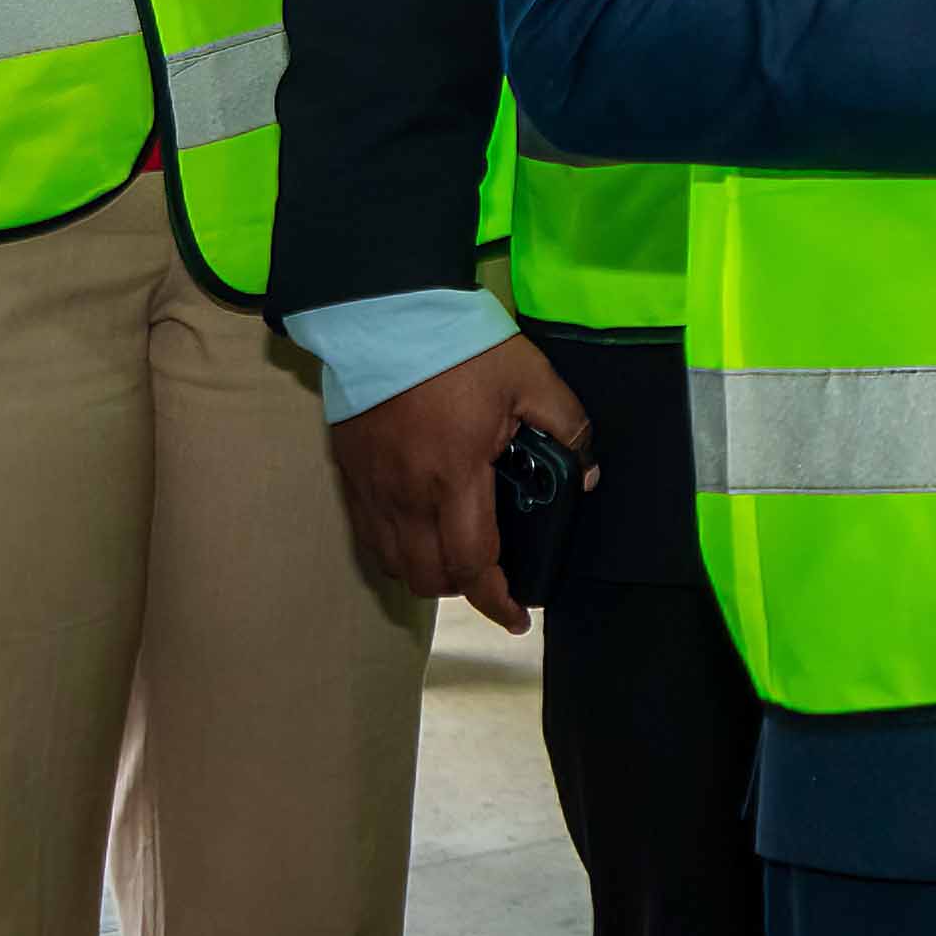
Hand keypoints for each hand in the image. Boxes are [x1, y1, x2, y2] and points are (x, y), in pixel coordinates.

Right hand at [329, 333, 588, 633]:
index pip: (472, 562)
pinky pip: (369, 537)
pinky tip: (420, 535)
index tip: (518, 618)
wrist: (382, 316)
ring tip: (459, 558)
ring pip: (394, 564)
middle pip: (428, 577)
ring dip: (428, 573)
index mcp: (454, 478)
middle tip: (494, 577)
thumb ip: (568, 427)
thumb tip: (586, 474)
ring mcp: (372, 489)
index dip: (496, 599)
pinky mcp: (350, 475)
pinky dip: (396, 551)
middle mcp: (406, 496)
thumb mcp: (532, 378)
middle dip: (465, 589)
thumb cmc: (460, 349)